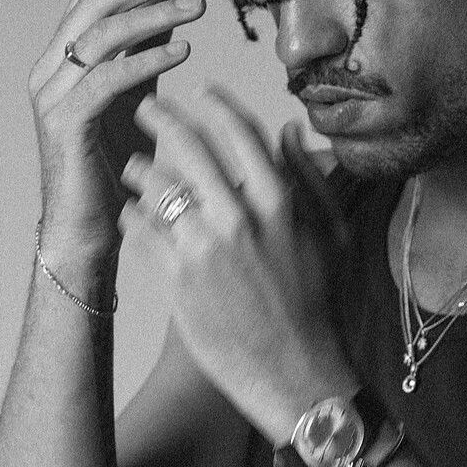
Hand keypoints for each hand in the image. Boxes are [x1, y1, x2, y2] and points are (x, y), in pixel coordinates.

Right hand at [28, 0, 205, 257]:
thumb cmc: (115, 170)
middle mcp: (49, 70)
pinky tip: (184, 50)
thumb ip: (142, 57)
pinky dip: (148, 58)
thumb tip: (170, 14)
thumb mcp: (134, 99)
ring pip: (101, 34)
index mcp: (61, 59)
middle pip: (94, 3)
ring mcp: (52, 96)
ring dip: (154, 13)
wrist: (87, 231)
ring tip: (197, 6)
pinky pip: (108, 78)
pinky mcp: (66, 124)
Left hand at [120, 88, 357, 440]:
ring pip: (154, 185)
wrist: (296, 373)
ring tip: (132, 168)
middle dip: (159, 120)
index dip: (213, 104)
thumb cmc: (319, 306)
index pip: (238, 131)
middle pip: (186, 147)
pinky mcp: (176, 279)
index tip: (197, 93)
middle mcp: (239, 217)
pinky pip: (140, 230)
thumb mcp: (334, 237)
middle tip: (142, 109)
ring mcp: (204, 248)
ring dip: (139, 170)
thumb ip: (311, 178)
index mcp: (280, 201)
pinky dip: (132, 215)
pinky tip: (132, 214)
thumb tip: (290, 130)